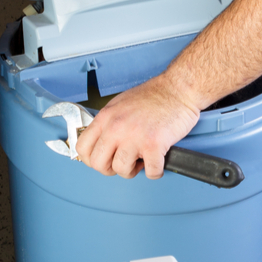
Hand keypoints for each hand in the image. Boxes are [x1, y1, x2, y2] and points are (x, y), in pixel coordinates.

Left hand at [74, 73, 200, 179]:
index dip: (91, 159)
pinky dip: (156, 171)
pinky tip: (158, 161)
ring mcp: (135, 137)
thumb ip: (109, 123)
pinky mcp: (154, 145)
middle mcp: (116, 127)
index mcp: (106, 117)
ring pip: (122, 170)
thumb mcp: (121, 104)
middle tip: (124, 161)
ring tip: (143, 159)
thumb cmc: (155, 95)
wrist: (178, 88)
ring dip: (134, 170)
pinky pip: (150, 172)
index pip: (82, 148)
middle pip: (98, 164)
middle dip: (111, 168)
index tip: (103, 159)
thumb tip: (103, 142)